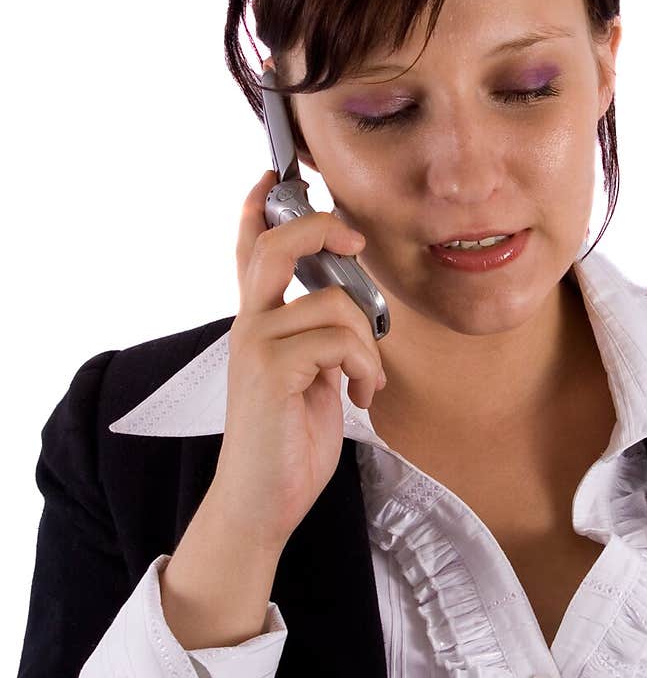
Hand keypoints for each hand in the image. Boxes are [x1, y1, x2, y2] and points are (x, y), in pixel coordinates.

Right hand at [207, 169, 385, 553]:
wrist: (262, 501)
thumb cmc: (288, 442)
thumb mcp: (308, 377)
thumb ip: (317, 339)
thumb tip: (349, 313)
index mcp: (256, 323)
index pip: (247, 251)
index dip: (257, 209)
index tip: (272, 176)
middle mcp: (249, 326)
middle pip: (275, 245)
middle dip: (320, 227)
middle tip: (353, 239)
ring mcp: (256, 345)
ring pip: (332, 302)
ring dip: (367, 341)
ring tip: (365, 378)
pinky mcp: (270, 370)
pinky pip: (339, 339)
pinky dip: (365, 366)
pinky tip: (360, 394)